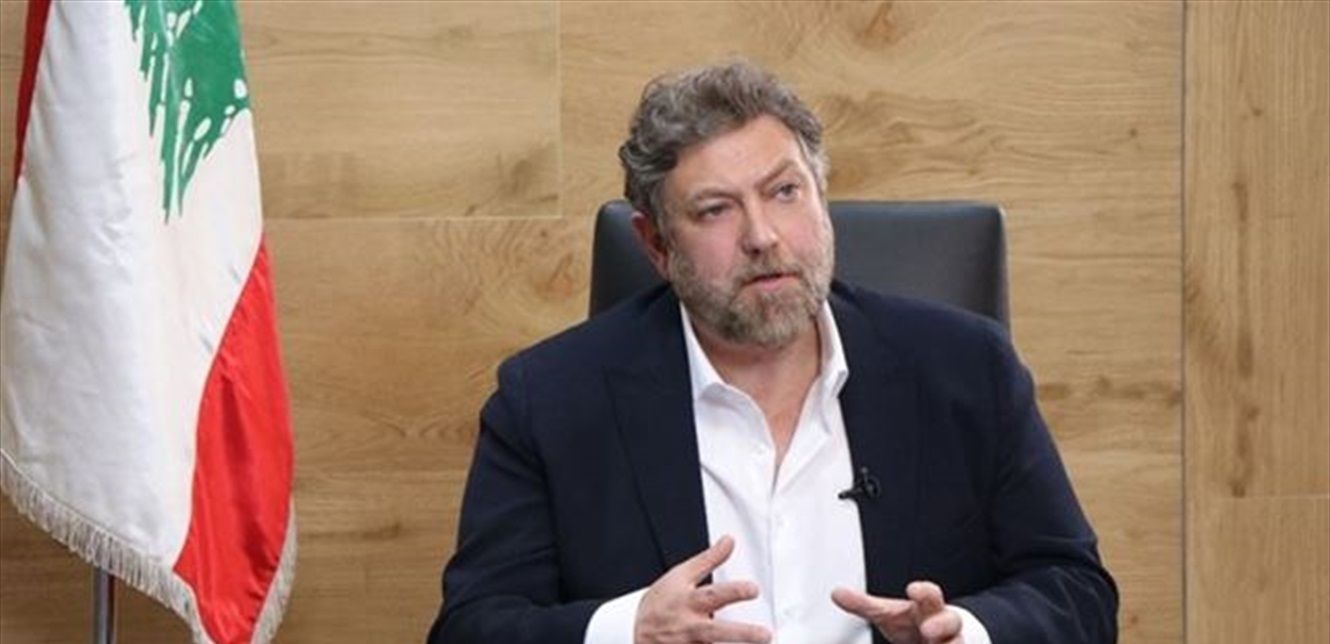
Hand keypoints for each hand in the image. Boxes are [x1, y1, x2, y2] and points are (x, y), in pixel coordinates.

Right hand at [634, 535, 771, 643]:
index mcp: (689, 601)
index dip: (734, 592)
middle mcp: (690, 626)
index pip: (713, 595)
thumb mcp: (679, 576)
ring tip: (762, 641)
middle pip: (716, 631)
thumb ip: (708, 560)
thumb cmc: (660, 604)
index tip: (754, 590)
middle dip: (741, 633)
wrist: (637, 635)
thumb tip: (729, 541)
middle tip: (764, 634)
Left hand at [831, 581, 962, 643]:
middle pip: (951, 620)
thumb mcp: (888, 613)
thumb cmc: (910, 623)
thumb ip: (864, 605)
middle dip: (941, 624)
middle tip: (927, 629)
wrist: (934, 639)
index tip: (913, 589)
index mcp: (927, 607)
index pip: (930, 594)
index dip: (924, 592)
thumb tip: (836, 593)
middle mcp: (944, 626)